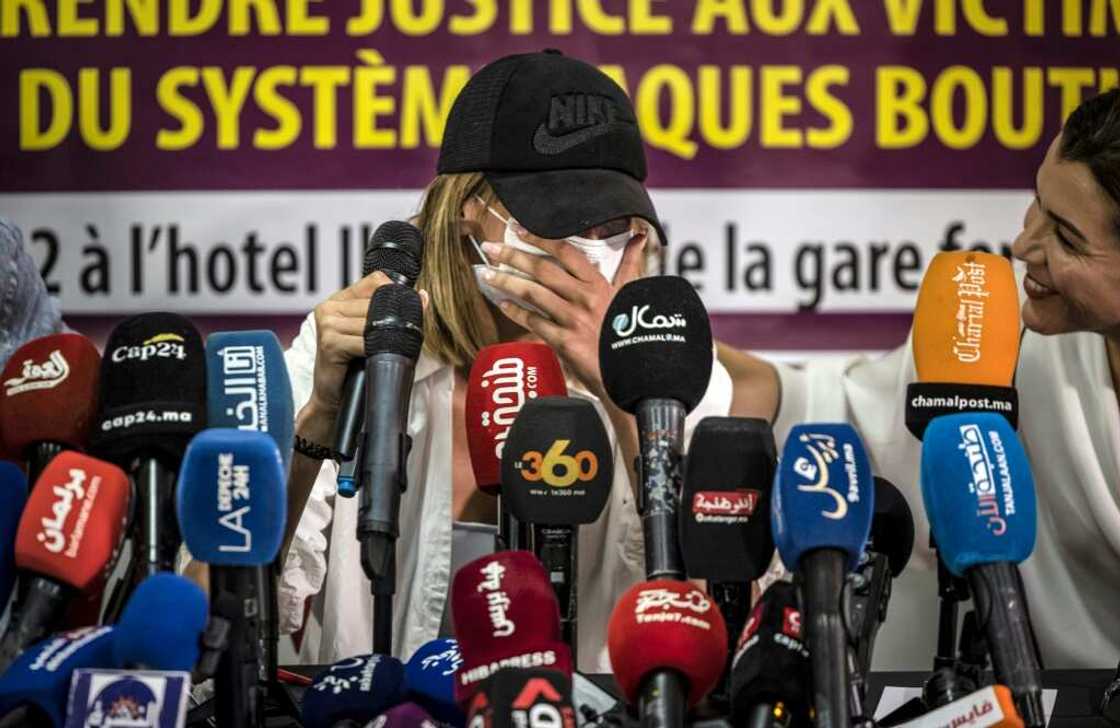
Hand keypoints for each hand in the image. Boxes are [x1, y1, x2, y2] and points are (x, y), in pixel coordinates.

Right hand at [307, 271, 428, 420]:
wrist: (333, 397)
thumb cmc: (356, 365)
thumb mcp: (375, 334)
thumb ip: (394, 312)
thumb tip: (423, 296)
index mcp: (338, 300)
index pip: (376, 280)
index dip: (395, 294)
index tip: (404, 313)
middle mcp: (329, 307)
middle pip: (376, 301)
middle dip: (393, 320)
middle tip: (396, 339)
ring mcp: (327, 323)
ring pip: (372, 322)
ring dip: (385, 338)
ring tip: (383, 351)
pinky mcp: (329, 342)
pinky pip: (364, 341)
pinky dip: (375, 350)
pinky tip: (373, 358)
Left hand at [480, 228, 646, 399]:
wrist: (635, 369)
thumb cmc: (631, 329)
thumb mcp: (632, 293)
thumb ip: (630, 264)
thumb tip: (640, 237)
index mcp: (600, 283)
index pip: (565, 252)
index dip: (540, 238)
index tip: (519, 229)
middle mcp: (585, 298)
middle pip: (543, 270)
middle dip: (513, 256)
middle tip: (491, 249)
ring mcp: (573, 320)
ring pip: (534, 294)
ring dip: (507, 282)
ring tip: (488, 275)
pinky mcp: (565, 342)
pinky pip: (534, 322)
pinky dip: (516, 312)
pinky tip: (503, 305)